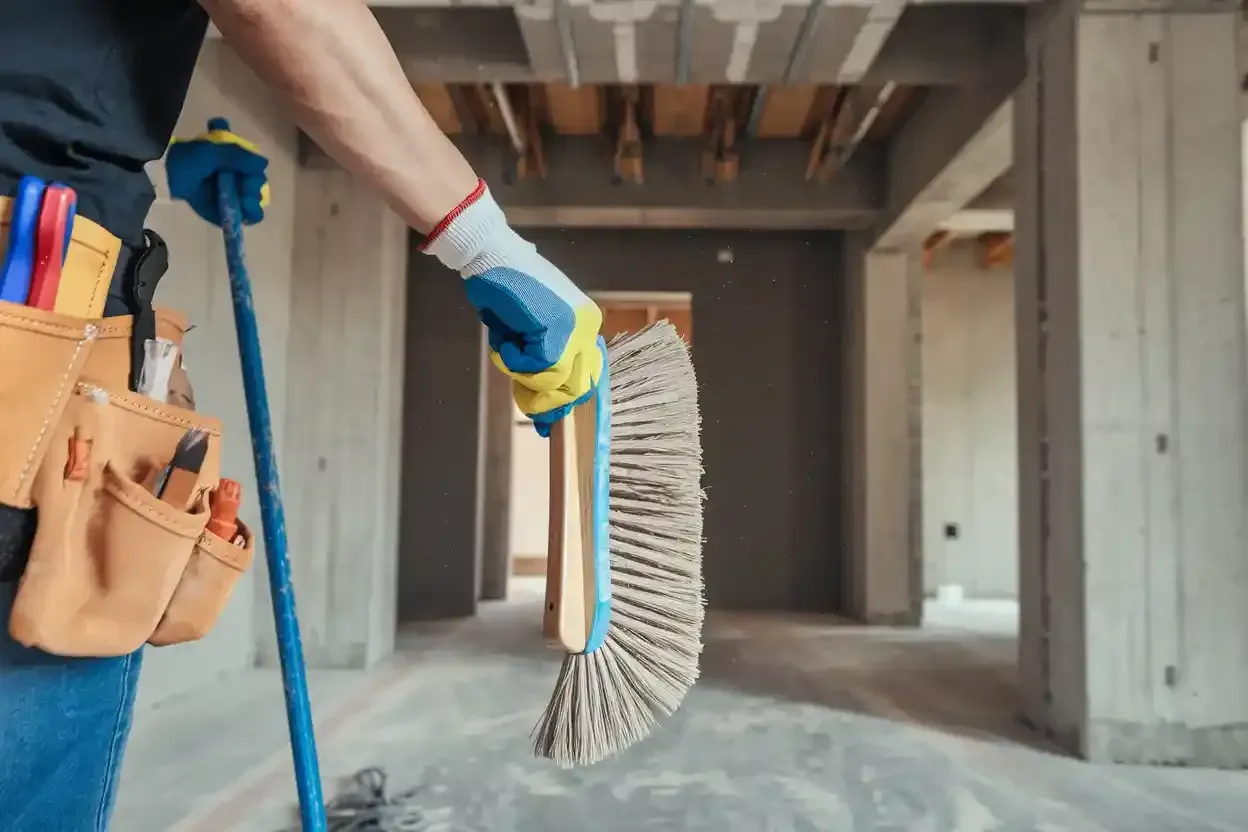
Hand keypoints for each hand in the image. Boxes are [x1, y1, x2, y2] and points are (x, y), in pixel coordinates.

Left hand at [165, 119, 270, 226]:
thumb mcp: (213, 151)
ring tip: (242, 200)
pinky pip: (248, 218)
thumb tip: (264, 164)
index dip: (255, 173)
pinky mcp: (227, 212)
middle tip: (243, 187)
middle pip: (258, 186)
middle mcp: (237, 178)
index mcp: (236, 162)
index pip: (257, 169)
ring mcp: (233, 196)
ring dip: (253, 202)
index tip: (246, 174)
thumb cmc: (189, 159)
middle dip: (253, 188)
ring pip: (256, 202)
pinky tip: (245, 212)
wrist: (167, 176)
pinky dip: (251, 216)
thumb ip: (239, 157)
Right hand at [422, 182, 602, 435]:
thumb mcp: (529, 331)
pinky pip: (534, 367)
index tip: (547, 422)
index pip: (585, 377)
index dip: (564, 403)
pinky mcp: (557, 329)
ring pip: (553, 382)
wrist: (490, 254)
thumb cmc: (506, 290)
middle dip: (543, 400)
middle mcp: (587, 327)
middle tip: (523, 397)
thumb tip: (546, 407)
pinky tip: (505, 337)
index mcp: (585, 326)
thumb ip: (541, 361)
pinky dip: (512, 359)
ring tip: (507, 349)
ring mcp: (575, 328)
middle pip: (573, 387)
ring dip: (521, 375)